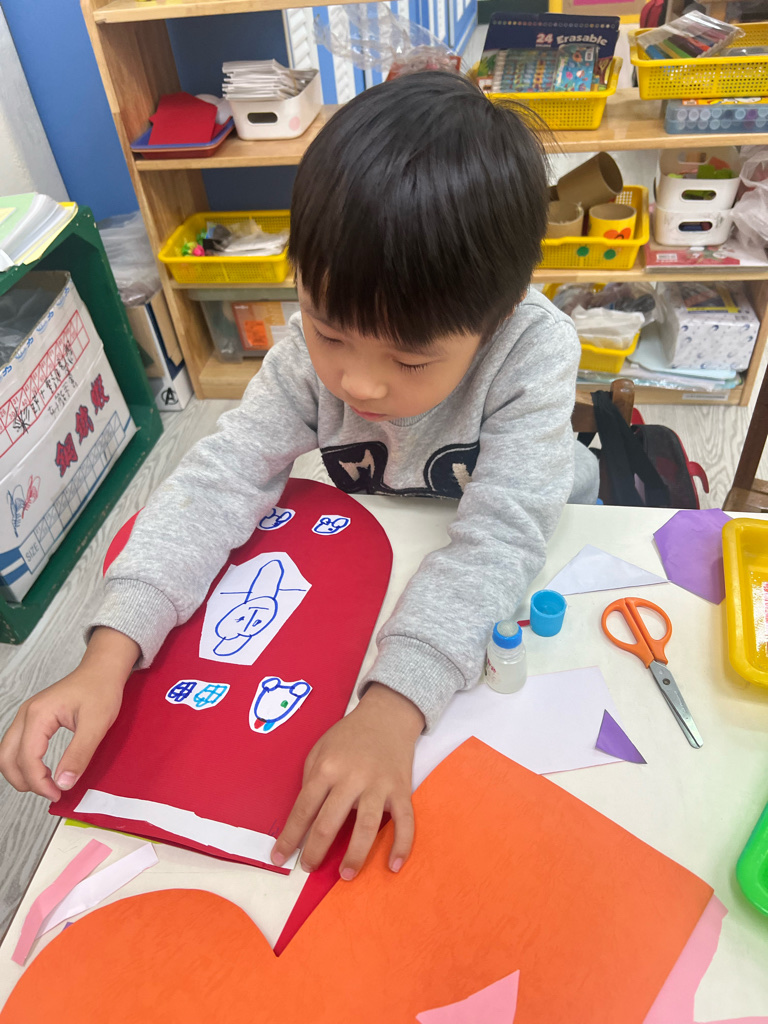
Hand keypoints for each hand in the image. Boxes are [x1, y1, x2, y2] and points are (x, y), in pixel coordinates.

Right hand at [0, 627, 138, 800]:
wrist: (102, 670)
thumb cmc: (100, 690)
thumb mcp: (97, 724)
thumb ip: (79, 754)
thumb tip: (63, 783)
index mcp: (38, 715)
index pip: (26, 759)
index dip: (39, 783)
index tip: (57, 794)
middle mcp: (26, 715)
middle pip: (6, 758)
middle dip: (25, 781)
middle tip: (51, 792)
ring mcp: (26, 716)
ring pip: (8, 754)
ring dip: (22, 774)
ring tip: (47, 785)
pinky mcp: (32, 720)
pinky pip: (17, 746)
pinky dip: (24, 763)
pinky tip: (45, 770)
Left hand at [271, 683, 424, 879]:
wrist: (386, 716)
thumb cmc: (348, 736)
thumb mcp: (320, 749)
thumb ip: (311, 780)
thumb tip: (305, 818)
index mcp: (327, 767)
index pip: (304, 809)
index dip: (290, 837)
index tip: (279, 858)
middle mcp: (352, 777)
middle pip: (329, 822)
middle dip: (316, 851)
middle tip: (309, 867)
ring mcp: (379, 785)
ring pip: (366, 826)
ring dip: (355, 855)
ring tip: (345, 875)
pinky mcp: (401, 789)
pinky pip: (405, 821)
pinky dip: (401, 845)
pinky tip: (393, 865)